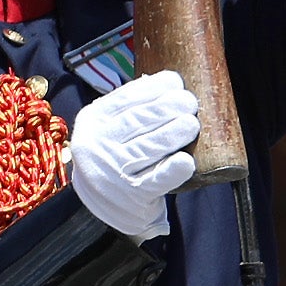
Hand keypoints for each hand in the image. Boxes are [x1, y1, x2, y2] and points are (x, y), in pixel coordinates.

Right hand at [66, 71, 198, 240]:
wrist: (102, 203)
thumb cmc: (115, 155)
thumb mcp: (109, 128)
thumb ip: (129, 108)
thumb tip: (166, 81)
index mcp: (92, 121)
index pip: (124, 100)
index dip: (152, 89)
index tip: (175, 82)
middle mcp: (97, 145)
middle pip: (136, 121)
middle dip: (166, 108)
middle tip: (189, 101)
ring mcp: (114, 171)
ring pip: (148, 147)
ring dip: (173, 133)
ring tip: (192, 123)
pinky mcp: (133, 195)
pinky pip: (156, 180)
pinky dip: (172, 170)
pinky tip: (186, 161)